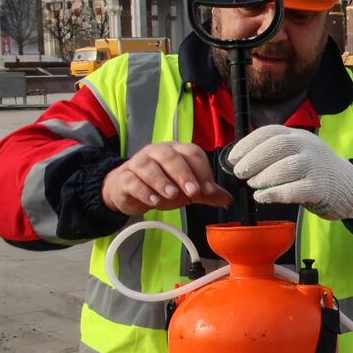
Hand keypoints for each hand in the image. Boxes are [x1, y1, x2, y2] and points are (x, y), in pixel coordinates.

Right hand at [102, 142, 231, 215]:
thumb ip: (206, 193)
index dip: (202, 170)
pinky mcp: (124, 177)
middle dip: (184, 174)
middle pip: (171, 157)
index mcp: (176, 151)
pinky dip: (144, 191)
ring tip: (172, 195)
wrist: (128, 190)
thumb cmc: (162, 185)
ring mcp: (138, 163)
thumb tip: (228, 199)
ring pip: (149, 166)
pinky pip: (133, 180)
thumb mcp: (186, 190)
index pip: (192, 153)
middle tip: (193, 192)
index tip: (209, 189)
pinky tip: (153, 201)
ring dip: (162, 181)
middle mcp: (157, 152)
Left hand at [227, 125, 352, 219]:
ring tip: (252, 185)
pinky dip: (275, 193)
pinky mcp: (319, 187)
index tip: (233, 157)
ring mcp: (315, 166)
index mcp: (298, 135)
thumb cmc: (315, 171)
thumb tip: (242, 161)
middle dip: (253, 159)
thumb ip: (276, 152)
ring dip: (264, 176)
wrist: (348, 186)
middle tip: (240, 172)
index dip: (248, 143)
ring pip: (286, 167)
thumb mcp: (298, 151)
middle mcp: (307, 146)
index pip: (270, 132)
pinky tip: (263, 197)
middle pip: (277, 146)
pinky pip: (295, 189)